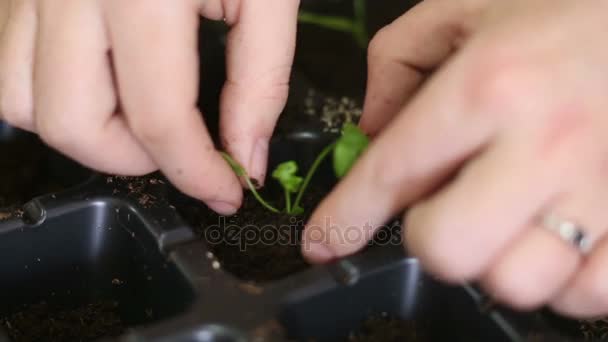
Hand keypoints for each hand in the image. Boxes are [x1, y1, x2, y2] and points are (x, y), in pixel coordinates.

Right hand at [0, 0, 299, 214]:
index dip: (196, 172)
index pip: (160, 117)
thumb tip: (245, 157)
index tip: (225, 190)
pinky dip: (50, 91)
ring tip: (140, 113)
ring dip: (86, 130)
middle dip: (135, 158)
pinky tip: (101, 78)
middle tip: (180, 146)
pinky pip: (5, 62)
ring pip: (19, 100)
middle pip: (71, 124)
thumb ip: (261, 81)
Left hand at [303, 0, 607, 317]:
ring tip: (504, 219)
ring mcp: (600, 189)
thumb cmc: (566, 7)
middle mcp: (544, 144)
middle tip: (442, 210)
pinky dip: (558, 280)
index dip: (345, 219)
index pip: (391, 173)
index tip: (323, 242)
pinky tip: (553, 240)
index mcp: (490, 85)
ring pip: (515, 282)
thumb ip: (397, 62)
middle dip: (428, 237)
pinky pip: (586, 293)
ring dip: (493, 259)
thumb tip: (369, 130)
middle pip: (447, 249)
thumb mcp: (465, 7)